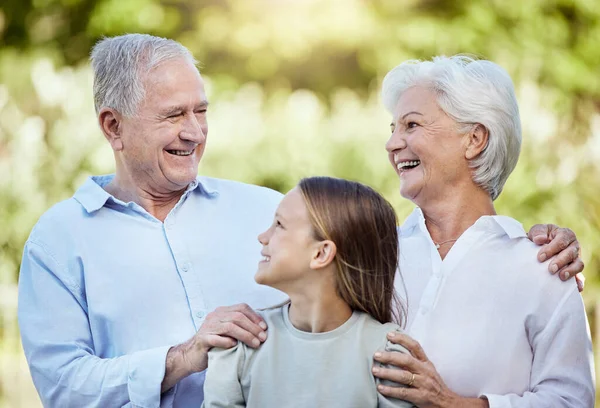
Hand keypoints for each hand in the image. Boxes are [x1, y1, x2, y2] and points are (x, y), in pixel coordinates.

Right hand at [161, 303, 266, 390]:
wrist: (191, 355)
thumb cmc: (214, 344)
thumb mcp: (227, 331)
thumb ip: (239, 326)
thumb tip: (261, 328)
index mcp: (221, 312)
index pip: (241, 308)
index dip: (255, 317)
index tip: (264, 328)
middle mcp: (214, 317)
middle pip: (237, 317)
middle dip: (253, 327)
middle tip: (262, 338)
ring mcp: (207, 327)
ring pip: (229, 327)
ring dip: (245, 335)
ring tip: (255, 343)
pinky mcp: (202, 340)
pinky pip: (216, 339)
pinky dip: (227, 341)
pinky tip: (234, 345)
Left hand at [372, 332, 487, 407]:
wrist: (448, 403)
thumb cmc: (434, 385)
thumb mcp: (428, 370)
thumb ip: (415, 361)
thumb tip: (394, 351)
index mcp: (426, 363)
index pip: (415, 346)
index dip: (402, 339)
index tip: (389, 335)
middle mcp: (425, 371)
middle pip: (406, 360)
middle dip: (390, 356)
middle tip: (376, 354)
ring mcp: (423, 384)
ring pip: (403, 376)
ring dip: (387, 373)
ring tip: (374, 370)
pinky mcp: (421, 397)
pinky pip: (403, 392)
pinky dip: (390, 390)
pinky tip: (380, 388)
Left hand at [527, 224, 584, 290]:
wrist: (538, 245)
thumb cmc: (539, 236)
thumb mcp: (537, 231)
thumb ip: (538, 233)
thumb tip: (539, 239)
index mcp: (565, 234)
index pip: (561, 240)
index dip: (551, 249)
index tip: (540, 257)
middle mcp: (573, 246)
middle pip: (571, 253)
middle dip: (560, 261)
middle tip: (551, 269)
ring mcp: (576, 258)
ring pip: (578, 264)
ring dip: (571, 271)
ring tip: (561, 277)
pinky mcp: (574, 269)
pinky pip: (580, 276)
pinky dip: (579, 282)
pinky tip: (576, 288)